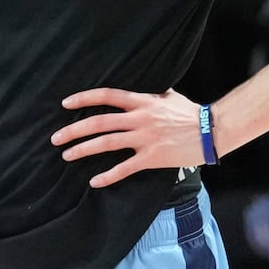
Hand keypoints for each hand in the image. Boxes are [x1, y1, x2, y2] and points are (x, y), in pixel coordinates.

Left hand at [51, 87, 204, 187]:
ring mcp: (145, 138)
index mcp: (142, 101)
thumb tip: (139, 87)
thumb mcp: (169, 96)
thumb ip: (150, 94)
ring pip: (107, 143)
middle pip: (99, 122)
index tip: (65, 104)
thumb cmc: (191, 113)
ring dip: (83, 149)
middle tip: (55, 138)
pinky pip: (125, 168)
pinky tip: (94, 181)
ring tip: (66, 155)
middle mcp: (140, 118)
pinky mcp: (153, 157)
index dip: (84, 98)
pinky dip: (108, 176)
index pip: (107, 96)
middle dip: (74, 130)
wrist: (213, 131)